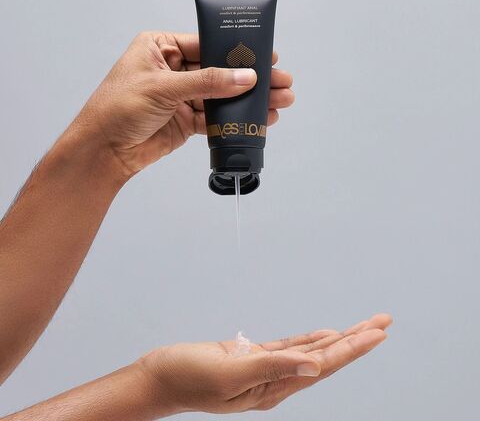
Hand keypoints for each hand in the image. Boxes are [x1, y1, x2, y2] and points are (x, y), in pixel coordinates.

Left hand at [74, 31, 293, 176]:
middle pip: (220, 70)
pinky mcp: (186, 121)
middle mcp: (174, 70)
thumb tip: (246, 76)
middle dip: (251, 77)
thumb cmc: (118, 108)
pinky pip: (216, 118)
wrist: (104, 152)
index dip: (236, 49)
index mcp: (161, 48)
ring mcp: (182, 97)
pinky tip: (259, 120)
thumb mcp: (164, 88)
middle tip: (280, 81)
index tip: (265, 53)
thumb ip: (207, 82)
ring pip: (222, 96)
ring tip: (279, 101)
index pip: (206, 44)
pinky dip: (236, 120)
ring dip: (249, 100)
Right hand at [137, 314, 391, 415]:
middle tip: (383, 321)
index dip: (352, 347)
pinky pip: (290, 347)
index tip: (378, 332)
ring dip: (338, 338)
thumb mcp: (230, 372)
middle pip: (326, 357)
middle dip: (357, 339)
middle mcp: (275, 380)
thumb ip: (273, 366)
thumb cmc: (187, 376)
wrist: (160, 377)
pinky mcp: (252, 356)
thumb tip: (316, 365)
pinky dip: (310, 340)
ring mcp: (265, 369)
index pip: (324, 364)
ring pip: (311, 350)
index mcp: (273, 388)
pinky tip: (325, 336)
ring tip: (364, 327)